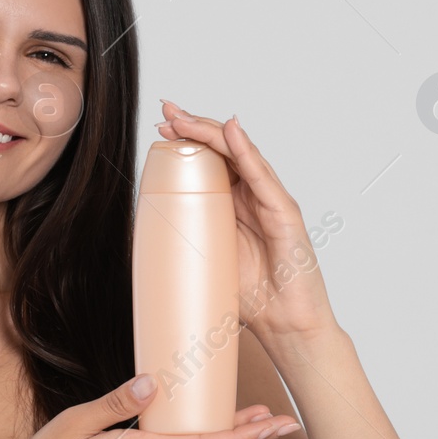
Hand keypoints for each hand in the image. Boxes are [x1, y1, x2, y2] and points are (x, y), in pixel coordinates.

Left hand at [156, 100, 337, 341]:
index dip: (187, 142)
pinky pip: (263, 177)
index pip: (209, 164)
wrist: (286, 327)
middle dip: (193, 127)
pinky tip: (231, 133)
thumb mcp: (208, 262)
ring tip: (186, 117)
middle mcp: (253, 198)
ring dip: (212, 132)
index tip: (160, 128)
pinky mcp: (285, 213)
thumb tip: (151, 233)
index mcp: (234, 207)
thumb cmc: (254, 299)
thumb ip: (191, 240)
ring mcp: (271, 202)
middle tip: (166, 111)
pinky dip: (247, 153)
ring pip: (240, 155)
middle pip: (223, 151)